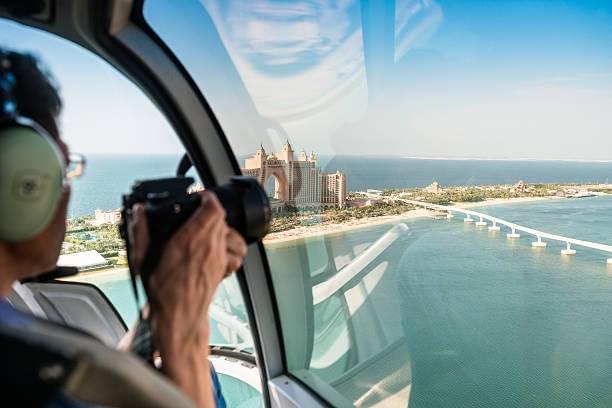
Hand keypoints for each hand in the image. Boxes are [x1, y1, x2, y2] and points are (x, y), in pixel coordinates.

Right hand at [129, 191, 246, 341]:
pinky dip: (228, 244)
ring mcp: (219, 258)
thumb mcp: (142, 259)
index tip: (198, 198)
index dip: (207, 198)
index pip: (213, 207)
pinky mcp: (223, 268)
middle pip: (221, 217)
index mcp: (191, 240)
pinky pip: (235, 249)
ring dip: (220, 227)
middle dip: (209, 212)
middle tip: (195, 214)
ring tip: (205, 229)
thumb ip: (141, 232)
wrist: (178, 317)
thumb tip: (139, 212)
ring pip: (230, 231)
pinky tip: (215, 246)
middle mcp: (210, 247)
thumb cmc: (162, 292)